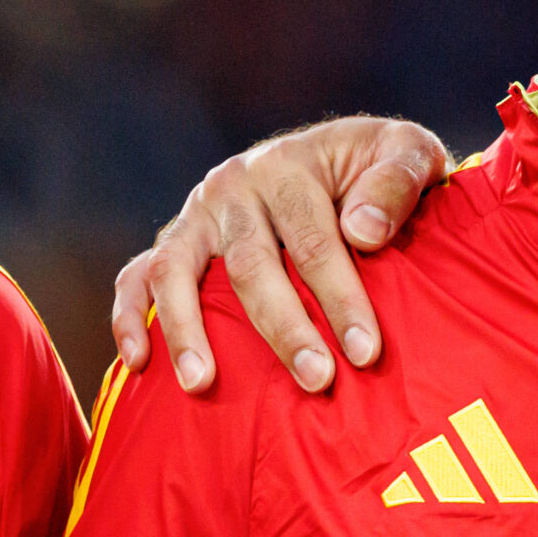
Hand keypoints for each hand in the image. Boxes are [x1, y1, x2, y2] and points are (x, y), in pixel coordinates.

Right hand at [113, 117, 447, 394]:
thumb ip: (397, 181)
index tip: (366, 351)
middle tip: (317, 380)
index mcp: (289, 164)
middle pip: (250, 264)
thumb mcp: (407, 152)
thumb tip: (363, 231)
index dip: (339, 296)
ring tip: (203, 384)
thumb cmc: (379, 171)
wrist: (340, 160)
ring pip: (178, 272)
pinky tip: (138, 362)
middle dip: (284, 328)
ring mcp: (197, 215)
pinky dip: (130, 316)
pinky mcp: (174, 242)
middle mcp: (233, 185)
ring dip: (187, 330)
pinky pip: (137, 276)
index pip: (311, 238)